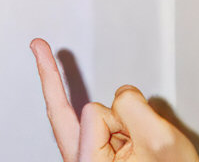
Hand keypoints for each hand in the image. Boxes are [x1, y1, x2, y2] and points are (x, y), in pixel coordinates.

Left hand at [31, 39, 198, 161]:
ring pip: (96, 119)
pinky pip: (100, 128)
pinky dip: (113, 122)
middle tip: (39, 48)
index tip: (64, 67)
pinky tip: (113, 117)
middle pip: (70, 114)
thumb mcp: (159, 140)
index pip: (94, 113)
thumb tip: (122, 95)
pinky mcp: (99, 159)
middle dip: (55, 81)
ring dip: (119, 122)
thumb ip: (134, 108)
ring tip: (146, 149)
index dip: (122, 114)